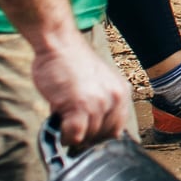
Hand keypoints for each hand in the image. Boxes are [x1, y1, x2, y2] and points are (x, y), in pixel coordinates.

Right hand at [30, 31, 135, 149]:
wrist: (59, 44)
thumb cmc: (72, 63)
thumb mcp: (97, 83)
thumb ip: (99, 105)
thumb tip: (89, 133)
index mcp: (121, 92)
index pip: (116, 129)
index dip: (99, 135)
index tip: (86, 135)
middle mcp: (114, 98)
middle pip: (103, 135)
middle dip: (86, 137)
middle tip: (71, 129)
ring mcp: (98, 103)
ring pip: (89, 137)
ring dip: (74, 136)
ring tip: (63, 122)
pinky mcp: (79, 107)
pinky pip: (75, 135)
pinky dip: (65, 137)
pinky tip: (59, 128)